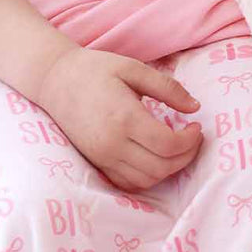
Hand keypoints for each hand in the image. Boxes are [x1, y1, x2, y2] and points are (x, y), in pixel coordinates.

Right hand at [36, 45, 203, 192]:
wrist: (54, 81)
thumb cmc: (95, 69)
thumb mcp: (133, 68)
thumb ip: (167, 88)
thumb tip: (194, 107)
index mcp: (125, 117)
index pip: (168, 145)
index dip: (190, 141)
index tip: (196, 126)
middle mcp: (113, 143)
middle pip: (161, 167)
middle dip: (186, 157)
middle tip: (192, 139)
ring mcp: (103, 157)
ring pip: (147, 180)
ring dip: (169, 169)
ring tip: (177, 148)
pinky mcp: (97, 163)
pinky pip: (129, 183)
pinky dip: (148, 177)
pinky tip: (156, 158)